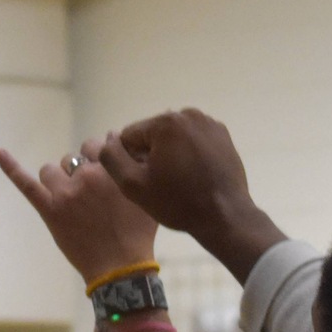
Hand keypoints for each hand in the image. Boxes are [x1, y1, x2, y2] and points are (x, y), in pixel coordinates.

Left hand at [0, 137, 158, 284]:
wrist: (120, 269)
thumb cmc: (137, 235)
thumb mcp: (146, 197)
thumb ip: (136, 170)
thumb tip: (129, 153)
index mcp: (111, 170)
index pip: (101, 144)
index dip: (101, 157)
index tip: (104, 171)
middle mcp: (87, 176)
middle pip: (75, 157)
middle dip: (81, 171)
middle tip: (90, 196)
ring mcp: (65, 192)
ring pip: (52, 169)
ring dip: (58, 179)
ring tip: (68, 200)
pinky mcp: (49, 209)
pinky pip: (25, 183)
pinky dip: (9, 166)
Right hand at [97, 109, 286, 280]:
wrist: (225, 216)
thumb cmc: (177, 203)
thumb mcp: (134, 185)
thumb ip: (112, 159)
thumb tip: (106, 141)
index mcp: (166, 122)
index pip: (130, 136)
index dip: (130, 160)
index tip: (142, 181)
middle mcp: (188, 114)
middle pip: (153, 134)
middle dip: (151, 155)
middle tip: (160, 184)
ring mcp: (209, 123)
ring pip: (174, 137)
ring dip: (170, 154)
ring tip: (178, 181)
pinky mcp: (222, 135)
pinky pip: (194, 141)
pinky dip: (189, 154)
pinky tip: (194, 176)